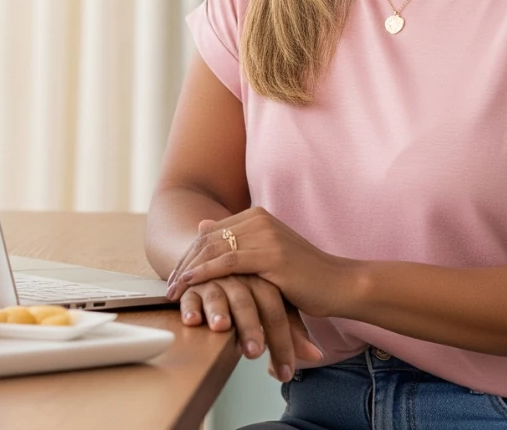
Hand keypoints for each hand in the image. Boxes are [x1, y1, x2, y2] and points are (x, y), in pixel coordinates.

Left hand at [166, 209, 356, 318]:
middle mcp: (259, 218)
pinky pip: (228, 262)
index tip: (174, 277)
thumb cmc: (304, 276)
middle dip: (184, 264)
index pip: (211, 232)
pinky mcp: (271, 254)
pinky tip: (190, 284)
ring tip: (174, 291)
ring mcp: (265, 234)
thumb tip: (202, 224)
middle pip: (208, 239)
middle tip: (168, 287)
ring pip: (214, 249)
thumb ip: (237, 241)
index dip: (188, 255)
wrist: (339, 284)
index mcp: (257, 215)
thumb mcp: (266, 255)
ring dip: (188, 271)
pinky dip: (205, 273)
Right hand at [178, 274, 321, 381]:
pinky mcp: (193, 283)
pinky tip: (191, 320)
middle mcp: (240, 277)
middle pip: (247, 302)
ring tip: (221, 327)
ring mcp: (215, 278)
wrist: (224, 260)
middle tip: (254, 352)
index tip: (284, 372)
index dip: (282, 341)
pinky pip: (190, 293)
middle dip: (251, 327)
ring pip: (217, 294)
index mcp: (265, 282)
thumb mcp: (276, 308)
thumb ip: (292, 332)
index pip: (276, 311)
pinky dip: (189, 306)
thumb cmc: (254, 292)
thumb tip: (316, 356)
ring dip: (218, 311)